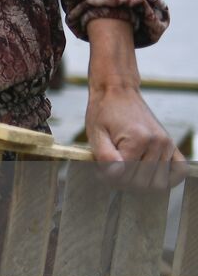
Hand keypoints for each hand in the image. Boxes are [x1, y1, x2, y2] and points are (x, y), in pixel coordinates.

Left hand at [84, 18, 185, 190]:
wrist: (118, 91)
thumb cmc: (104, 112)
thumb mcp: (96, 133)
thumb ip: (104, 157)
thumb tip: (116, 176)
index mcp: (138, 139)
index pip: (125, 176)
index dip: (109, 177)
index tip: (99, 170)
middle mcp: (158, 143)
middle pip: (142, 183)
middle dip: (123, 181)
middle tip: (111, 170)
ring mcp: (168, 145)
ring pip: (159, 183)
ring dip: (140, 182)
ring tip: (126, 170)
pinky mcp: (172, 145)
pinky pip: (179, 171)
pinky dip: (167, 179)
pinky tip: (149, 174)